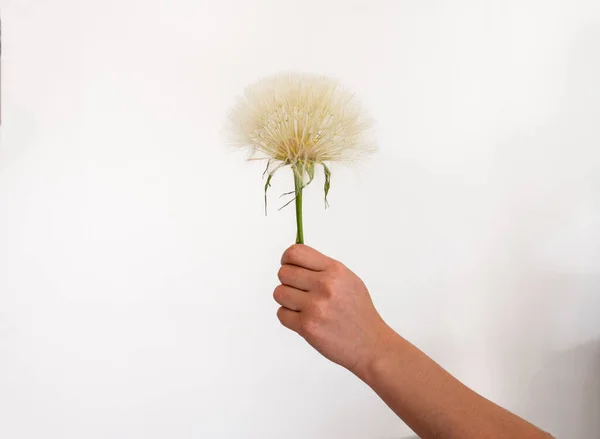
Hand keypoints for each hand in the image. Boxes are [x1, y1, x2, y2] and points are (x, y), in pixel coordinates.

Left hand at [274, 244, 392, 373]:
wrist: (370, 344)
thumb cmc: (358, 313)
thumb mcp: (348, 280)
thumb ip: (322, 268)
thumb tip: (294, 260)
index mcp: (335, 270)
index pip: (296, 253)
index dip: (287, 259)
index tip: (289, 266)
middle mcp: (325, 285)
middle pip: (284, 273)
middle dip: (288, 282)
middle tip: (299, 291)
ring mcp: (315, 306)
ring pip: (279, 293)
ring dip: (287, 300)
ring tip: (303, 306)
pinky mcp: (307, 326)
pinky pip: (281, 314)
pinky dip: (289, 317)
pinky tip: (305, 319)